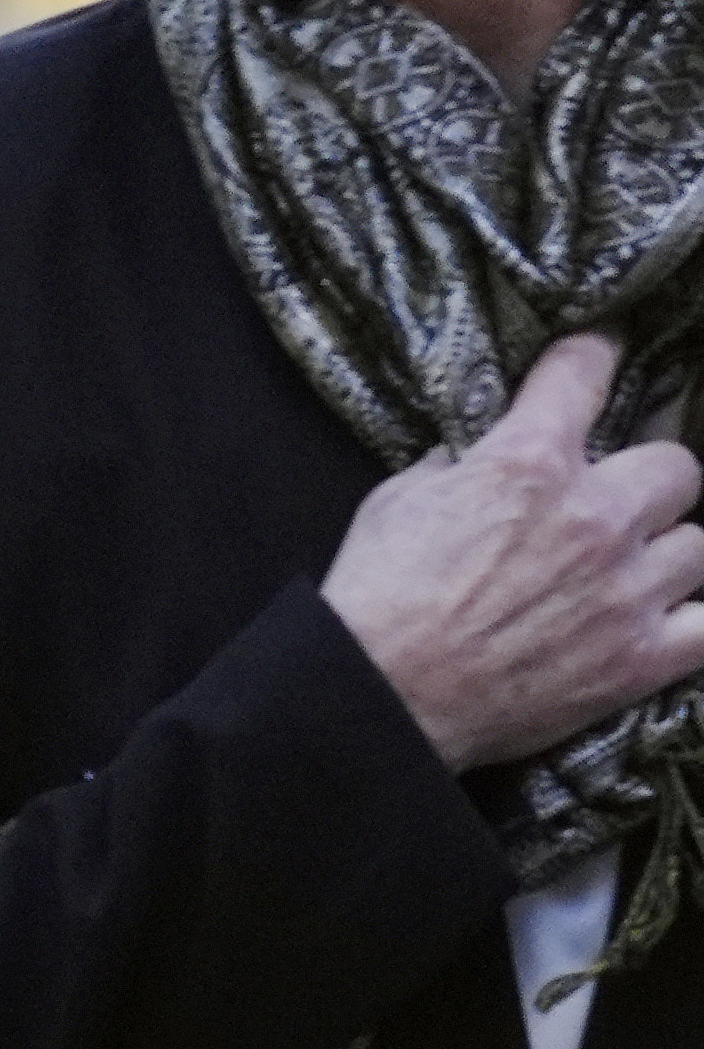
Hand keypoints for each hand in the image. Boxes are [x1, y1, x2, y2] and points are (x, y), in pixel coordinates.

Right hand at [323, 331, 703, 769]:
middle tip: (617, 499)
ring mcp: (627, 589)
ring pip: (701, 545)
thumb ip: (456, 470)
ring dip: (667, 553)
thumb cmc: (377, 594)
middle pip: (677, 466)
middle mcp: (593, 515)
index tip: (598, 356)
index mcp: (525, 462)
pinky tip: (664, 619)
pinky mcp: (643, 657)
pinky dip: (691, 619)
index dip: (593, 356)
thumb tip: (475, 462)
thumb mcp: (397, 500)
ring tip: (633, 570)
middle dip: (648, 479)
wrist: (382, 692)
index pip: (585, 372)